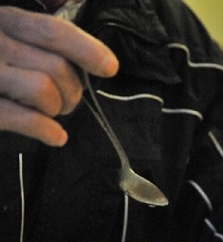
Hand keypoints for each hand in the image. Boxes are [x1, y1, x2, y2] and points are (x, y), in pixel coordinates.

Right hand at [0, 6, 118, 145]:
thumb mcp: (11, 39)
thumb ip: (42, 40)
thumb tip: (91, 49)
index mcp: (6, 22)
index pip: (53, 31)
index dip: (87, 50)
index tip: (110, 67)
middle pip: (56, 66)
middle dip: (73, 90)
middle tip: (69, 102)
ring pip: (44, 89)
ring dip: (57, 108)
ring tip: (52, 113)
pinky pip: (26, 118)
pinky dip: (48, 131)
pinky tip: (56, 137)